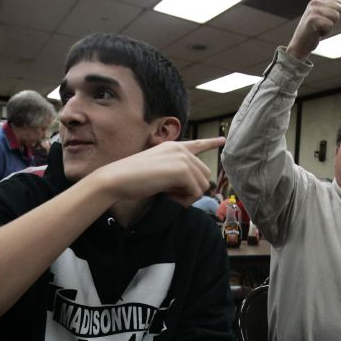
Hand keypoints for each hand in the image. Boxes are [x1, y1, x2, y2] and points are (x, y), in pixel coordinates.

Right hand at [92, 137, 224, 205]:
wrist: (117, 178)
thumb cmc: (133, 179)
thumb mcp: (158, 171)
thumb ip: (175, 173)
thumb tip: (196, 187)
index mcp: (173, 147)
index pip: (197, 144)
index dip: (211, 143)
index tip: (223, 140)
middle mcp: (180, 149)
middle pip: (204, 174)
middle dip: (193, 189)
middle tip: (173, 195)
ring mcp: (182, 158)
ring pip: (203, 184)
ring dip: (189, 196)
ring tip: (170, 195)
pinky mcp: (182, 170)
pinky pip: (196, 191)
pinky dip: (185, 200)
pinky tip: (169, 196)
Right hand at [286, 0, 340, 60]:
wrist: (300, 46)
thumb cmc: (313, 32)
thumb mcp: (321, 16)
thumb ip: (329, 8)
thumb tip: (340, 3)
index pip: (339, 3)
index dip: (333, 16)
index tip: (322, 21)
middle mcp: (315, 2)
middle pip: (339, 9)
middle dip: (333, 20)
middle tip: (321, 26)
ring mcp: (313, 10)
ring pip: (336, 16)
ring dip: (329, 27)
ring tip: (318, 29)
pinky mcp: (312, 19)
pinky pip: (330, 25)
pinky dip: (325, 32)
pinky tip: (316, 33)